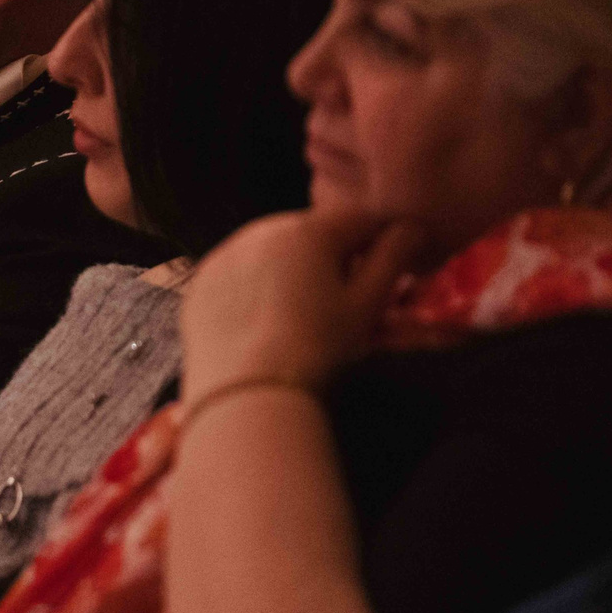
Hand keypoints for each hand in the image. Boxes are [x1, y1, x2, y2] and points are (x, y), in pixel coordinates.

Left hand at [178, 210, 422, 400]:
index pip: (361, 218)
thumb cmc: (317, 349)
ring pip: (275, 250)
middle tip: (342, 303)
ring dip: (294, 270)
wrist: (246, 394)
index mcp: (311, 229)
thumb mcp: (367, 305)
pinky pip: (240, 273)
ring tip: (301, 317)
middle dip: (334, 258)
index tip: (388, 275)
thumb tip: (409, 228)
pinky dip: (256, 288)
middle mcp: (263, 229)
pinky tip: (264, 324)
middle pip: (315, 233)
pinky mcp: (201, 281)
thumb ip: (393, 259)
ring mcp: (227, 253)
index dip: (380, 244)